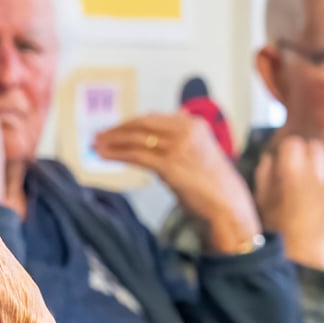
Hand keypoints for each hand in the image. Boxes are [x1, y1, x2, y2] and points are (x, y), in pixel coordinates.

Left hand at [94, 112, 259, 253]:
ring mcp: (178, 146)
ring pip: (136, 139)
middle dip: (118, 129)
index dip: (130, 123)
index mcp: (194, 124)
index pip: (153, 118)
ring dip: (112, 141)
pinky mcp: (169, 164)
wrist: (227, 205)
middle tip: (99, 134)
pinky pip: (136, 155)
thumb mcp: (200, 152)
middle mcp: (186, 130)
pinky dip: (117, 154)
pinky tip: (104, 156)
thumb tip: (160, 130)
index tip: (116, 128)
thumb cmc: (213, 184)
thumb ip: (181, 139)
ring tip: (96, 145)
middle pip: (142, 124)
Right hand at [255, 137, 323, 270]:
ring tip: (318, 184)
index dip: (289, 152)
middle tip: (304, 170)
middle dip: (309, 155)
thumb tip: (271, 157)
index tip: (288, 161)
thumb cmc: (277, 227)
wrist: (304, 254)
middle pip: (316, 147)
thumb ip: (265, 172)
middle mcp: (315, 172)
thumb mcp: (262, 198)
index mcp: (290, 170)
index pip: (294, 142)